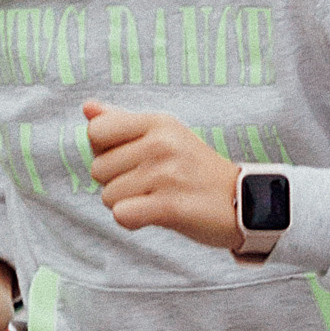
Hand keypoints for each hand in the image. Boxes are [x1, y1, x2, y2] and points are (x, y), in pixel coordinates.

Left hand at [82, 103, 240, 247]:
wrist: (242, 202)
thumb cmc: (194, 170)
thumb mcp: (164, 135)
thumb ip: (123, 121)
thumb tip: (87, 109)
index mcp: (157, 122)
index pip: (96, 132)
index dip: (105, 152)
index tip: (131, 161)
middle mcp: (161, 143)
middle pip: (98, 169)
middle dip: (116, 183)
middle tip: (150, 185)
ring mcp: (166, 174)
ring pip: (108, 196)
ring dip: (127, 204)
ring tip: (157, 199)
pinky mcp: (170, 206)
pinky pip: (122, 215)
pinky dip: (133, 221)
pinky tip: (155, 216)